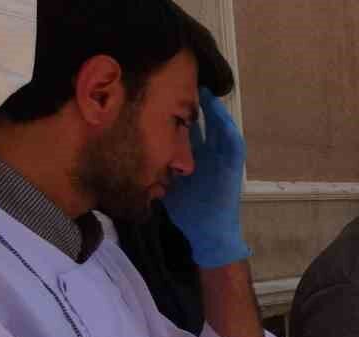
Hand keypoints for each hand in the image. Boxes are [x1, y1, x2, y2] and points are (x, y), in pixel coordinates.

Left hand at [164, 89, 248, 267]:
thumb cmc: (186, 210)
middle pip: (204, 121)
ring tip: (207, 92)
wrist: (207, 233)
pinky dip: (230, 130)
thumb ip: (152, 165)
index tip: (164, 90)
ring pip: (221, 128)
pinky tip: (222, 117)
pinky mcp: (234, 168)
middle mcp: (210, 153)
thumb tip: (124, 148)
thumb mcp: (164, 181)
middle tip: (186, 81)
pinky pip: (234, 145)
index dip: (178, 108)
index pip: (186, 125)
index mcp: (194, 155)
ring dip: (217, 110)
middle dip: (197, 102)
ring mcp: (223, 159)